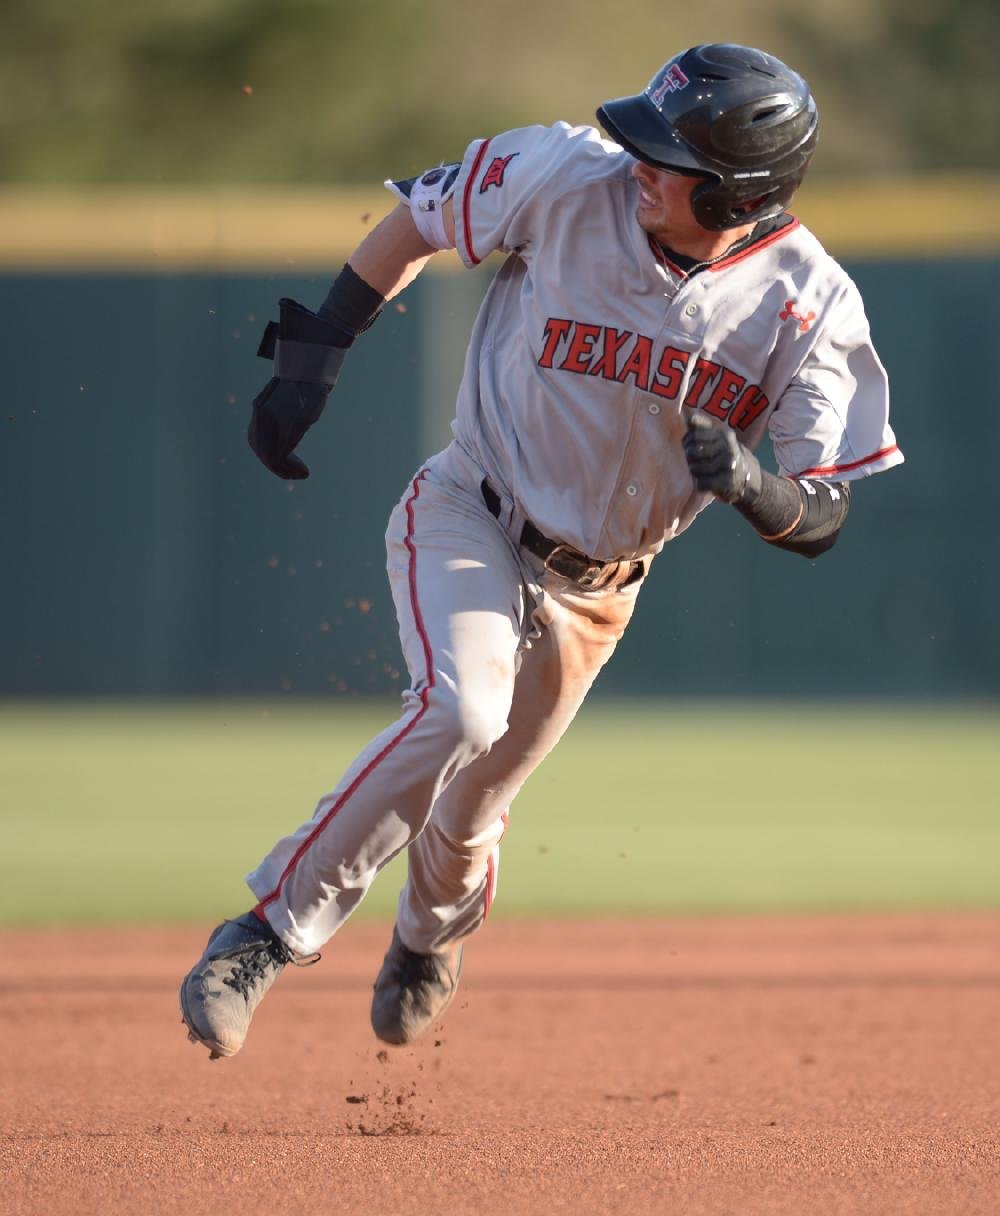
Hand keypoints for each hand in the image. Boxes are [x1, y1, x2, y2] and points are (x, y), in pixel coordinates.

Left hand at [248, 297, 349, 479]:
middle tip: (294, 473)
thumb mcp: (294, 393)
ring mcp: (270, 422)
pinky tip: (303, 472)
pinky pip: (279, 457)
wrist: (311, 364)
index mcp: (261, 407)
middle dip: (276, 466)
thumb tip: (297, 413)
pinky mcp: (282, 427)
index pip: (256, 438)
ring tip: (300, 474)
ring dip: (284, 470)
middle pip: (261, 450)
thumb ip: (288, 409)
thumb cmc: (308, 376)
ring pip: (269, 457)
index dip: (268, 454)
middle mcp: (261, 415)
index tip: (287, 460)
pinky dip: (289, 469)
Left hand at [682, 412, 761, 502]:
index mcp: (723, 433)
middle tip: (693, 461)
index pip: (694, 433)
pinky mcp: (727, 481)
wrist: (748, 476)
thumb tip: (685, 412)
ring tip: (699, 471)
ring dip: (694, 471)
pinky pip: (702, 482)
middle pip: (693, 451)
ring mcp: (729, 463)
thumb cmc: (724, 454)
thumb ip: (700, 426)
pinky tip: (704, 481)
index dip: (686, 441)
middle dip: (689, 457)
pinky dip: (700, 483)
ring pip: (696, 467)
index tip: (688, 446)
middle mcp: (727, 446)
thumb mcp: (717, 436)